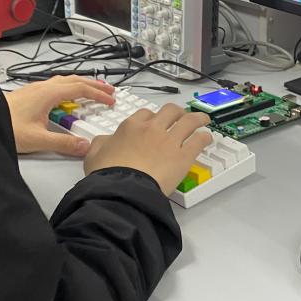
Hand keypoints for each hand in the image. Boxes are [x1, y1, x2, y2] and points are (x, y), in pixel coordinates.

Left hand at [6, 76, 114, 155]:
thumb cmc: (6, 126)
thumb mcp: (38, 139)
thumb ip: (63, 143)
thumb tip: (84, 145)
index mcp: (48, 93)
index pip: (80, 89)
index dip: (98, 94)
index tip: (111, 99)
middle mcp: (42, 87)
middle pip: (74, 80)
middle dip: (93, 85)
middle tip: (108, 90)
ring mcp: (34, 89)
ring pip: (63, 80)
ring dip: (80, 84)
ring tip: (91, 90)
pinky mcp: (28, 94)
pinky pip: (54, 85)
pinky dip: (67, 88)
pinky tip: (64, 98)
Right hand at [84, 104, 212, 195]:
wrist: (122, 189)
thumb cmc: (106, 174)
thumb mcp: (94, 154)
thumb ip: (101, 143)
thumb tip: (106, 140)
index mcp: (131, 126)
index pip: (145, 114)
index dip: (152, 117)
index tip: (155, 123)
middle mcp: (152, 129)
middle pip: (170, 111)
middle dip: (177, 112)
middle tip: (180, 117)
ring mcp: (170, 141)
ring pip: (189, 121)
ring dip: (198, 118)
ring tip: (203, 119)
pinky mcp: (183, 156)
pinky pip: (198, 141)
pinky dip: (204, 137)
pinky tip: (206, 138)